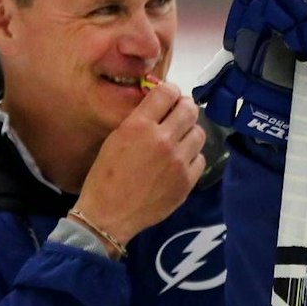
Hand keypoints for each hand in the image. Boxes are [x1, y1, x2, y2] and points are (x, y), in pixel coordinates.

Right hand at [73, 81, 205, 241]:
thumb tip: (160, 105)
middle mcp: (163, 140)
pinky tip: (181, 161)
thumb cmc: (105, 175)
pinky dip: (192, 157)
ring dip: (190, 132)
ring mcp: (178, 161)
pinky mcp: (187, 181)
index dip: (171, 91)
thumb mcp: (116, 138)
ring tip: (180, 139)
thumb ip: (140, 120)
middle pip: (190, 110)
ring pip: (199, 133)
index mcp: (139, 125)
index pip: (167, 92)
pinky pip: (200, 159)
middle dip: (185, 108)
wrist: (109, 214)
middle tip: (180, 114)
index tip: (170, 97)